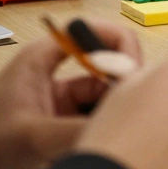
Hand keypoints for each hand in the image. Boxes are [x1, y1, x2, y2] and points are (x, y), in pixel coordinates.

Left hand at [0, 20, 141, 168]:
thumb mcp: (34, 137)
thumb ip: (77, 129)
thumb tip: (121, 124)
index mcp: (41, 57)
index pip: (93, 31)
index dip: (120, 45)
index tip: (133, 72)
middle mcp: (57, 69)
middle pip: (107, 59)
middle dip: (123, 79)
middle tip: (132, 102)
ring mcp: (65, 93)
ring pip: (107, 88)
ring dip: (116, 102)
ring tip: (119, 121)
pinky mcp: (70, 114)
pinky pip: (100, 110)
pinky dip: (109, 118)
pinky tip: (109, 131)